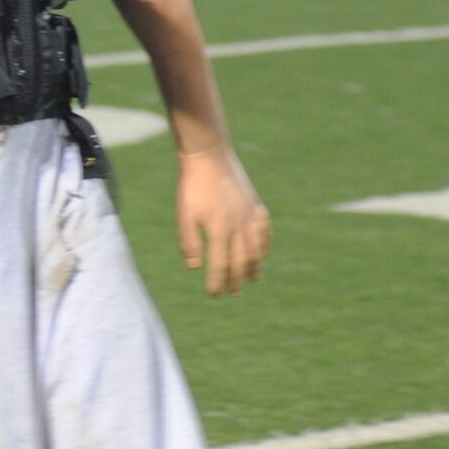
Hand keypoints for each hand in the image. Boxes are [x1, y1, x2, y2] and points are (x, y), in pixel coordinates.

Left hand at [176, 143, 270, 295]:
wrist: (208, 154)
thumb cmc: (192, 186)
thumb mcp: (184, 214)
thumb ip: (189, 242)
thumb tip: (194, 267)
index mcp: (220, 230)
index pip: (221, 266)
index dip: (218, 283)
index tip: (214, 294)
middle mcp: (239, 225)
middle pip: (241, 261)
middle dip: (237, 279)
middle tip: (234, 292)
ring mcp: (249, 214)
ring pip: (257, 247)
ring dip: (255, 265)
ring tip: (253, 278)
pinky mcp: (254, 204)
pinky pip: (264, 229)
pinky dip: (265, 243)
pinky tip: (263, 251)